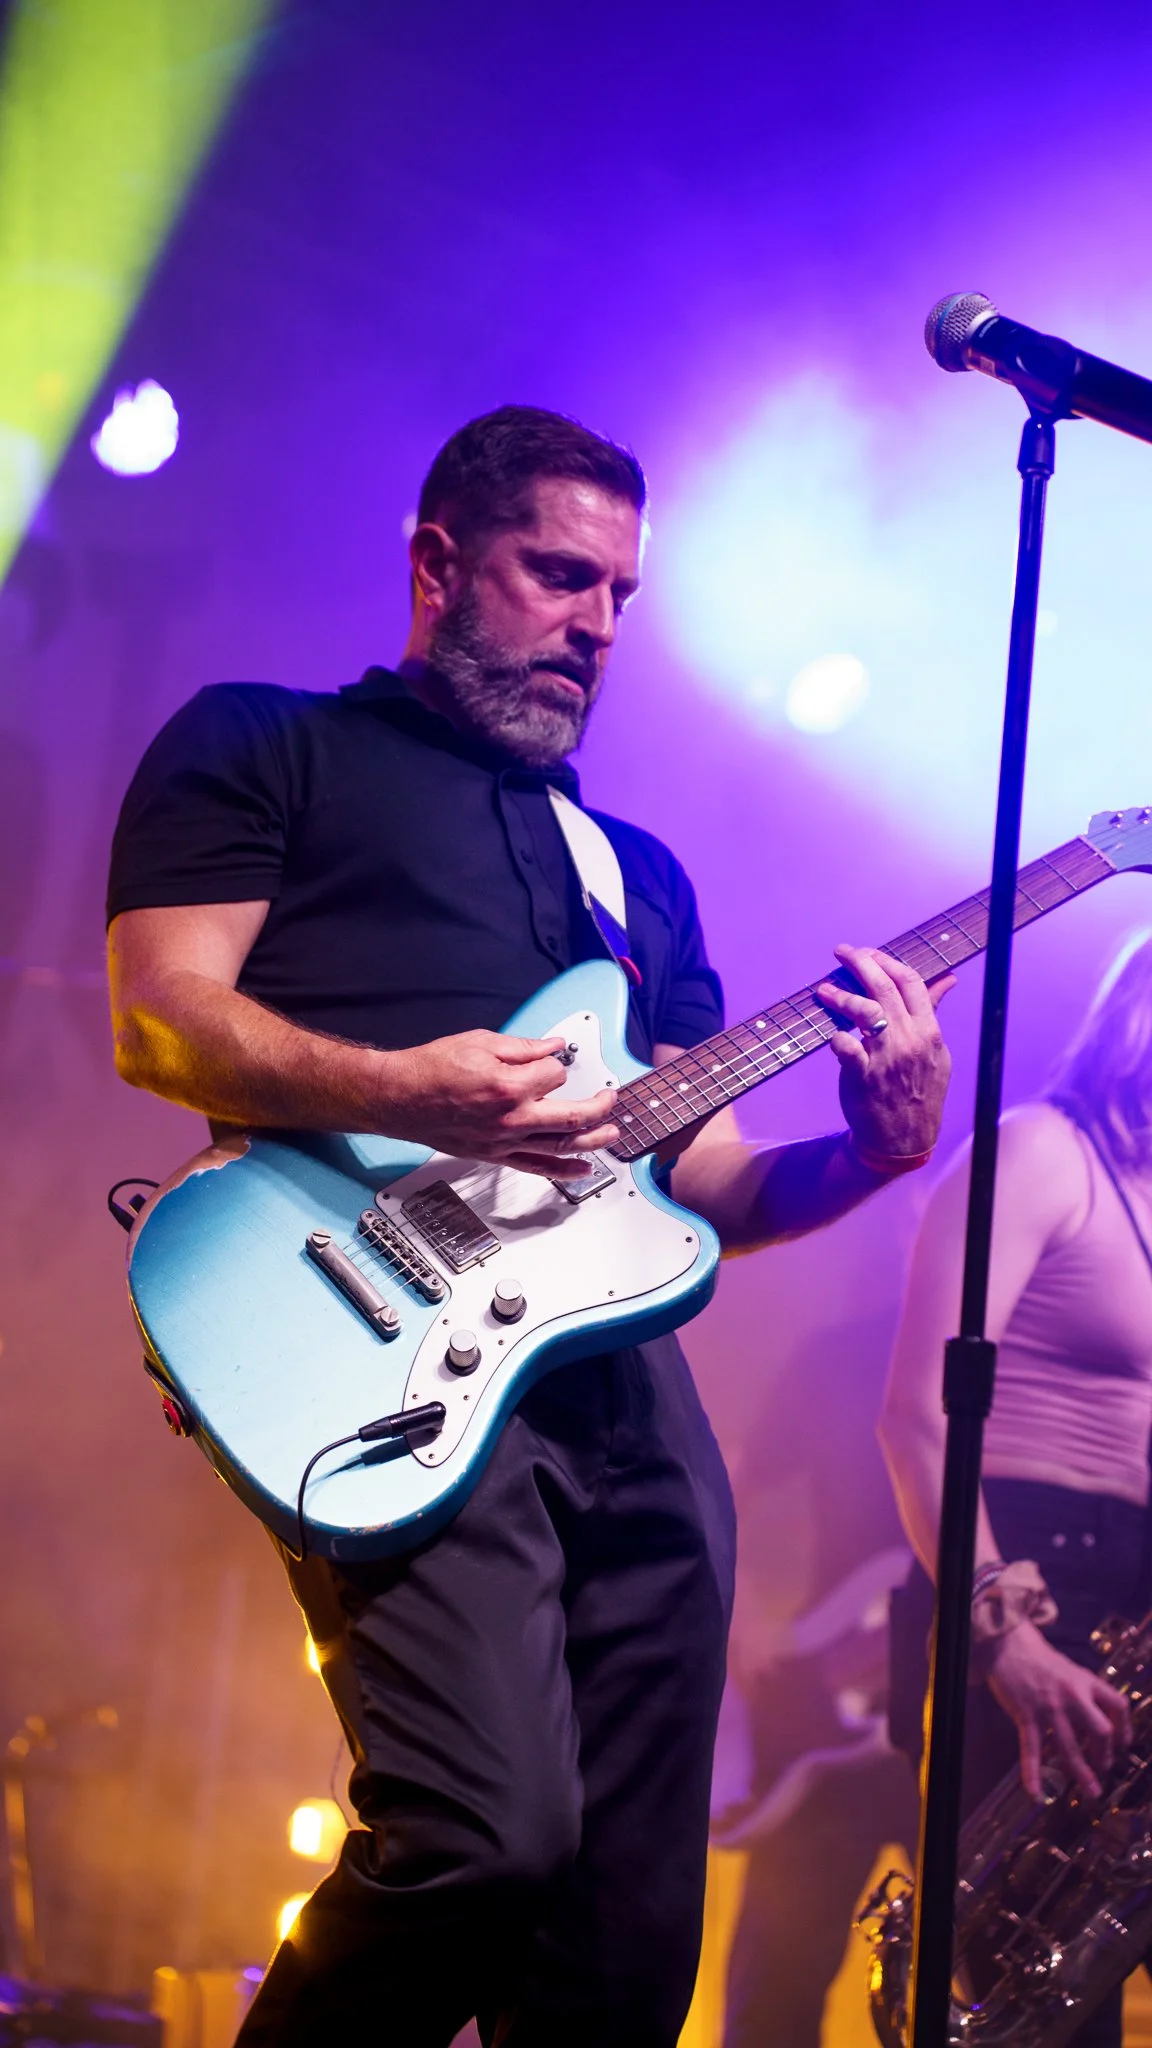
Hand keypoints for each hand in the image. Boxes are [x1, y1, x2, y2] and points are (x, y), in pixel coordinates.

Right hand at [377, 1031, 617, 1178]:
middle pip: (571, 1116)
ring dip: (592, 1141)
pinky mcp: (494, 1156)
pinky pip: (536, 1167)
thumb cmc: (431, 1069)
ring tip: (612, 1134)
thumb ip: (523, 1047)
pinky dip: (563, 1170)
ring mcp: (504, 1141)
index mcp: (508, 1085)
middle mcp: (511, 1118)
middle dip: (598, 1106)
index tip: (551, 1058)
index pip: (554, 1073)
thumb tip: (552, 1046)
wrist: (398, 1097)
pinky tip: (583, 1168)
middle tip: (610, 1099)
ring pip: (560, 1146)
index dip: (556, 1062)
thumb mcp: (479, 1042)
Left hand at [814, 946, 952, 1160]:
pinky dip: (836, 1036)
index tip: (869, 952)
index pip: (911, 983)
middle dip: (861, 963)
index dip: (887, 961)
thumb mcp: (935, 1052)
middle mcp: (909, 1040)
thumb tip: (947, 979)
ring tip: (824, 990)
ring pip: (864, 1011)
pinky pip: (845, 1046)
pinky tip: (831, 1034)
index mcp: (928, 1031)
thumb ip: (933, 1013)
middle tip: (842, 952)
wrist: (905, 1139)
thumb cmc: (919, 1092)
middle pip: (884, 988)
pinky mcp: (863, 1076)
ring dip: (841, 995)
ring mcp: (886, 1058)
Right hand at [986, 1620, 1130, 1798]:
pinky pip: (1031, 1749)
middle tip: (1103, 1766)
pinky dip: (1032, 1773)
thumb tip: (1100, 1718)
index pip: (1118, 1705)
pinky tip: (1035, 1793)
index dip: (1126, 1727)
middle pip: (1101, 1731)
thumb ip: (1085, 1692)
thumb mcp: (1071, 1670)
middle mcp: (1072, 1696)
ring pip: (1070, 1746)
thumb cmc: (1041, 1659)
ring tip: (1092, 1791)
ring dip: (1082, 1772)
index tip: (1124, 1743)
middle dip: (1105, 1753)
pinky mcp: (1026, 1715)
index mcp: (1086, 1681)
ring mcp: (1049, 1707)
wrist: (1008, 1645)